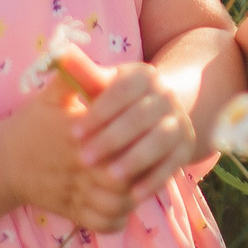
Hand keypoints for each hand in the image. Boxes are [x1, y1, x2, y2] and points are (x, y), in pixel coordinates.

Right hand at [0, 81, 134, 232]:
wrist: (3, 163)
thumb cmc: (33, 124)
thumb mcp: (50, 96)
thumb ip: (69, 75)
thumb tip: (73, 50)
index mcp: (77, 137)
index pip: (118, 147)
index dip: (135, 144)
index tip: (144, 134)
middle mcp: (77, 169)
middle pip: (122, 180)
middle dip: (137, 173)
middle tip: (148, 160)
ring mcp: (75, 194)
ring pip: (117, 206)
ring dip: (132, 197)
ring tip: (139, 182)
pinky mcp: (72, 212)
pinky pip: (104, 224)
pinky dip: (118, 219)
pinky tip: (123, 204)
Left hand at [73, 60, 197, 202]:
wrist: (154, 113)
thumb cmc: (114, 102)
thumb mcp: (99, 86)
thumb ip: (81, 72)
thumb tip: (62, 52)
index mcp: (145, 75)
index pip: (122, 91)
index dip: (98, 113)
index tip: (73, 134)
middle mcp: (167, 95)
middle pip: (141, 117)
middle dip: (111, 139)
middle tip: (84, 159)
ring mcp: (180, 121)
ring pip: (160, 140)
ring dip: (136, 159)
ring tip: (110, 177)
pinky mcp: (186, 147)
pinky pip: (173, 165)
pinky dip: (155, 180)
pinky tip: (134, 195)